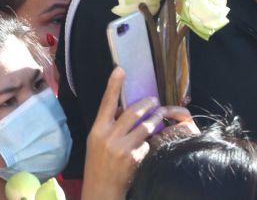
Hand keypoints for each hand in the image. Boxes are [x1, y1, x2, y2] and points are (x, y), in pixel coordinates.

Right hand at [82, 69, 189, 199]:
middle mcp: (109, 136)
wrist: (101, 188)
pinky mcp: (135, 158)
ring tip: (159, 114)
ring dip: (155, 119)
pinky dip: (149, 142)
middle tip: (154, 99)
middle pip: (132, 112)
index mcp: (97, 129)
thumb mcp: (96, 140)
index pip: (106, 102)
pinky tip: (148, 144)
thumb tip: (123, 111)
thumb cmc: (97, 163)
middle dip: (146, 104)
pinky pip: (147, 144)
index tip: (120, 69)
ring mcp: (123, 148)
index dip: (113, 85)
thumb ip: (108, 125)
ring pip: (145, 126)